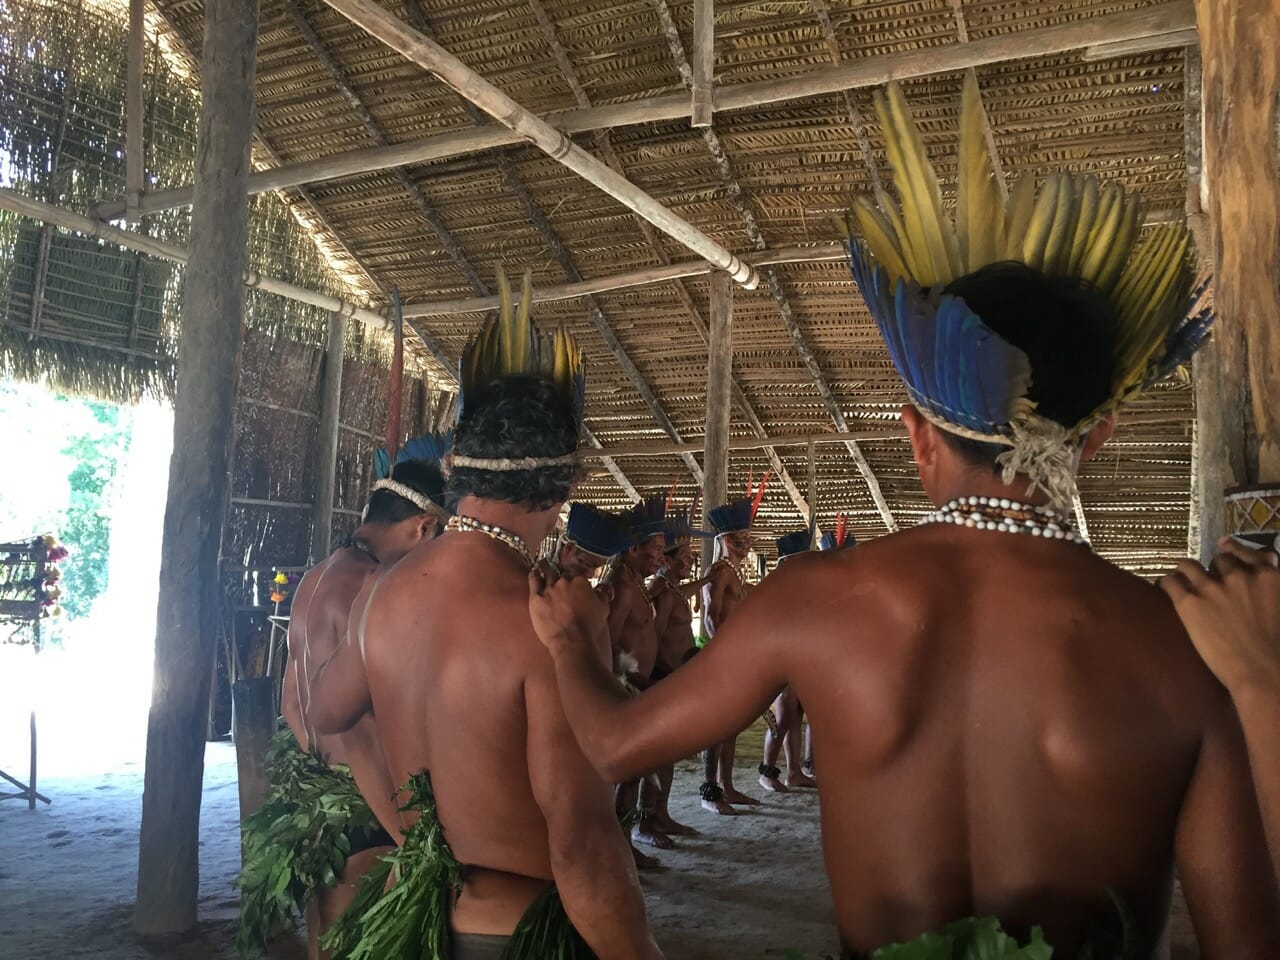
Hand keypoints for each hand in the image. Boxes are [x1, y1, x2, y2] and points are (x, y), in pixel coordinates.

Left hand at [529, 561, 609, 653]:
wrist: (573, 640)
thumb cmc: (588, 627)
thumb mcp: (603, 608)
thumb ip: (600, 595)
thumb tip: (599, 591)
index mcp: (580, 582)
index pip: (577, 571)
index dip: (577, 574)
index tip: (576, 577)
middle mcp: (564, 582)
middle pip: (562, 573)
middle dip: (563, 576)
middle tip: (562, 579)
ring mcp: (549, 589)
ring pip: (547, 574)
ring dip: (548, 572)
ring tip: (546, 569)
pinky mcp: (536, 598)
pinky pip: (534, 581)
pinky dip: (534, 575)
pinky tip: (535, 573)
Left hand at [1160, 537, 1279, 693]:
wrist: (1261, 672)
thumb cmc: (1278, 647)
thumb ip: (1272, 583)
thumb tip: (1268, 560)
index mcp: (1267, 577)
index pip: (1247, 553)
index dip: (1233, 549)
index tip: (1223, 545)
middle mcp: (1238, 576)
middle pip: (1217, 560)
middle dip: (1212, 569)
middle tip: (1206, 581)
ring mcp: (1212, 587)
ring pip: (1187, 565)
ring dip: (1184, 572)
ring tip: (1180, 581)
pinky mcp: (1189, 602)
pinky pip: (1168, 582)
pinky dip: (1165, 584)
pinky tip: (1163, 590)